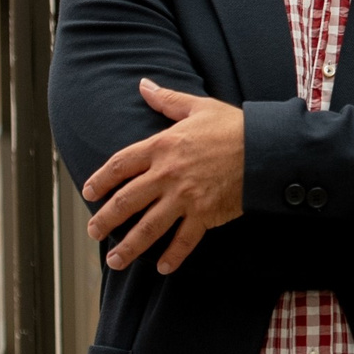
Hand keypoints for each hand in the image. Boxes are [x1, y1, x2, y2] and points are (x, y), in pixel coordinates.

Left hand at [82, 79, 244, 273]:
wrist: (264, 148)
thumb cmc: (233, 126)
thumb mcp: (198, 107)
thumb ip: (167, 100)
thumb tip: (144, 85)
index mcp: (162, 146)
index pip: (120, 165)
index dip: (100, 179)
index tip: (88, 192)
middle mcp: (167, 174)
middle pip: (125, 202)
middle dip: (105, 221)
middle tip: (93, 232)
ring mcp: (184, 197)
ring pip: (147, 228)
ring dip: (128, 247)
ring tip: (114, 262)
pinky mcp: (204, 214)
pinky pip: (183, 240)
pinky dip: (172, 256)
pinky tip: (161, 268)